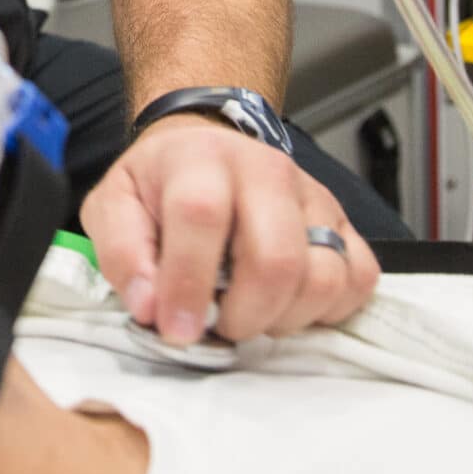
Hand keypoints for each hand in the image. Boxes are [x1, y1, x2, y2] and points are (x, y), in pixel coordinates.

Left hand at [79, 115, 378, 344]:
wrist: (207, 144)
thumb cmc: (160, 184)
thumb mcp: (113, 205)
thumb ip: (122, 254)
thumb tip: (149, 307)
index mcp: (202, 161)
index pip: (202, 217)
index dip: (188, 283)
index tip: (175, 329)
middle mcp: (267, 172)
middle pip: (277, 258)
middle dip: (244, 315)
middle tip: (218, 325)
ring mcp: (313, 197)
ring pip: (325, 278)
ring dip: (284, 318)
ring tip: (249, 312)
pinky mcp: (343, 223)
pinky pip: (359, 280)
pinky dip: (327, 310)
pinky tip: (287, 304)